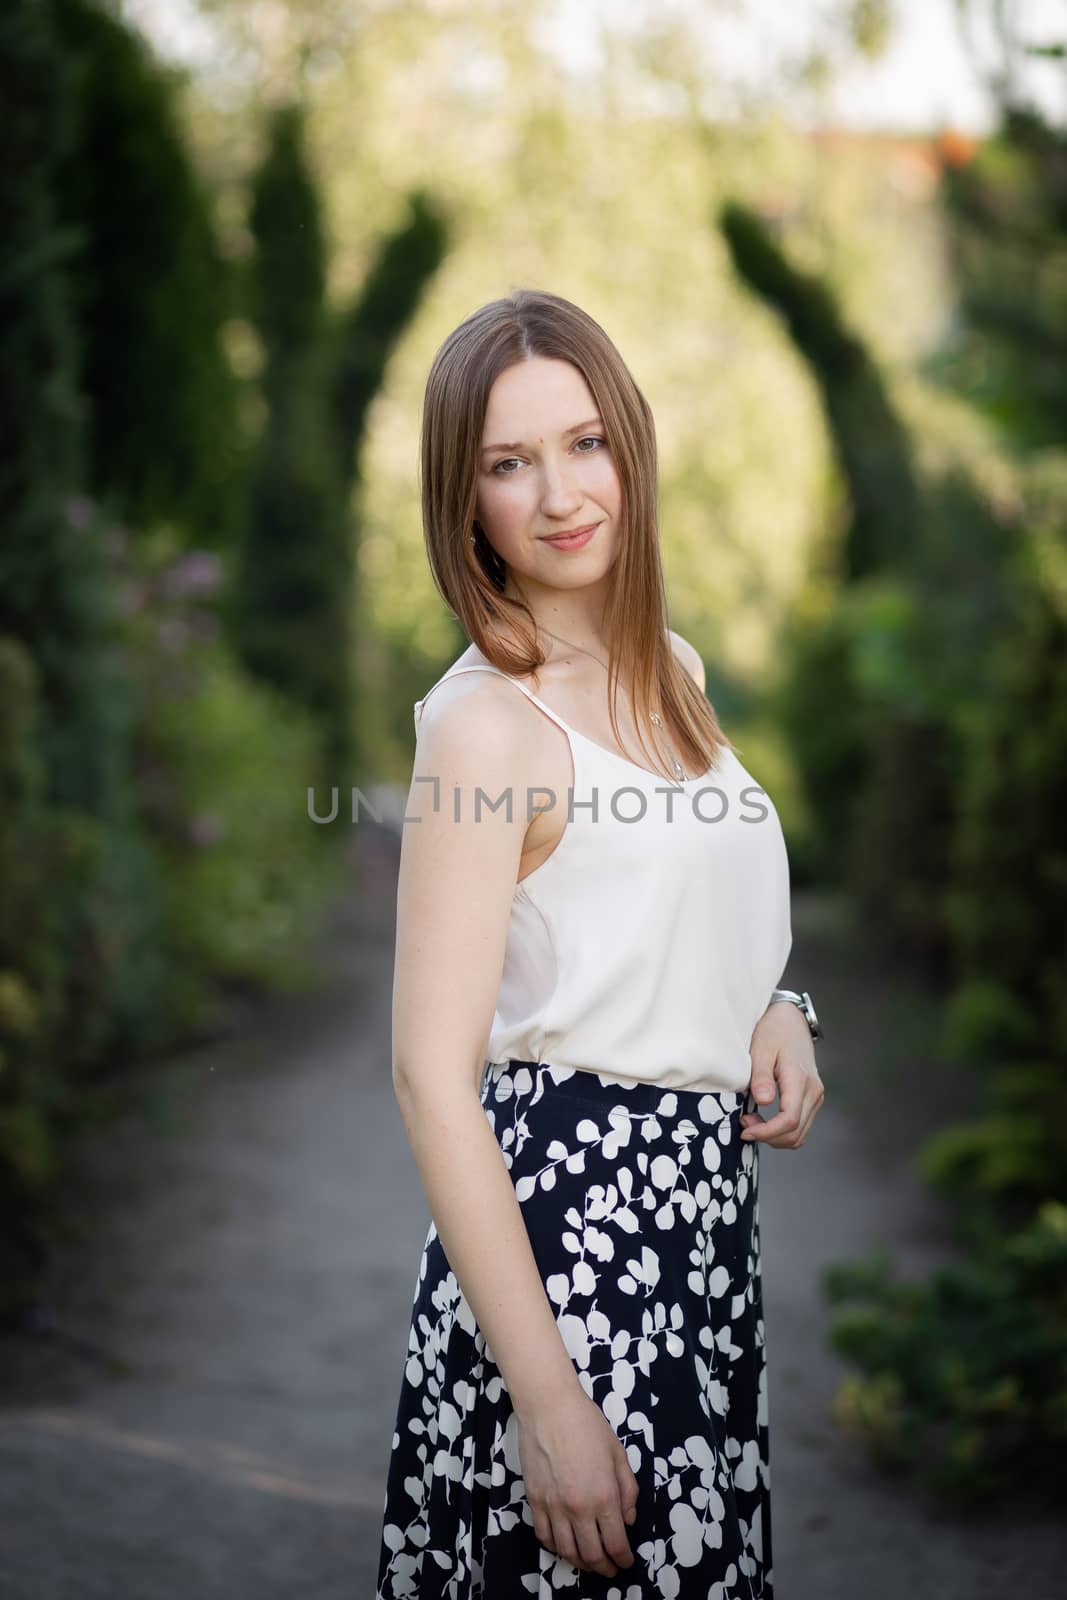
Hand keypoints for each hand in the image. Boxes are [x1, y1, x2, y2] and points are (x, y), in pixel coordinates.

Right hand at [516, 1386, 638, 1578]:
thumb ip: (628, 1490)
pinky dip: (555, 1547)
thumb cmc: (587, 1425)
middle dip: (604, 1568)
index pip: (616, 1543)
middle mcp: (578, 1507)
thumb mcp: (618, 1454)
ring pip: (567, 1551)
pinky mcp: (534, 1500)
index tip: (626, 1562)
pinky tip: (564, 1546)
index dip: (623, 1558)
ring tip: (589, 1562)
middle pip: (592, 1554)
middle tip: (610, 1569)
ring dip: (580, 1562)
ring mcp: (553, 1506)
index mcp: (604, 1495)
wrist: (549, 1407)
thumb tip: (628, 1519)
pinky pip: (544, 1536)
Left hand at [742, 1000, 824, 1148]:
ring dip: (776, 1138)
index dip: (767, 1132)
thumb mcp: (761, 1050)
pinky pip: (801, 1126)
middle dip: (768, 1137)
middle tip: (744, 1126)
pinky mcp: (812, 1098)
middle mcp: (813, 1091)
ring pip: (800, 1134)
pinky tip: (765, 1121)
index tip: (745, 1131)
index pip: (789, 1119)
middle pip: (796, 1133)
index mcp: (800, 1079)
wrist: (791, 1020)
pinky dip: (783, 1132)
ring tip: (752, 1123)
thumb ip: (761, 1076)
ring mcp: (816, 1096)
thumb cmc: (773, 1032)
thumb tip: (763, 1101)